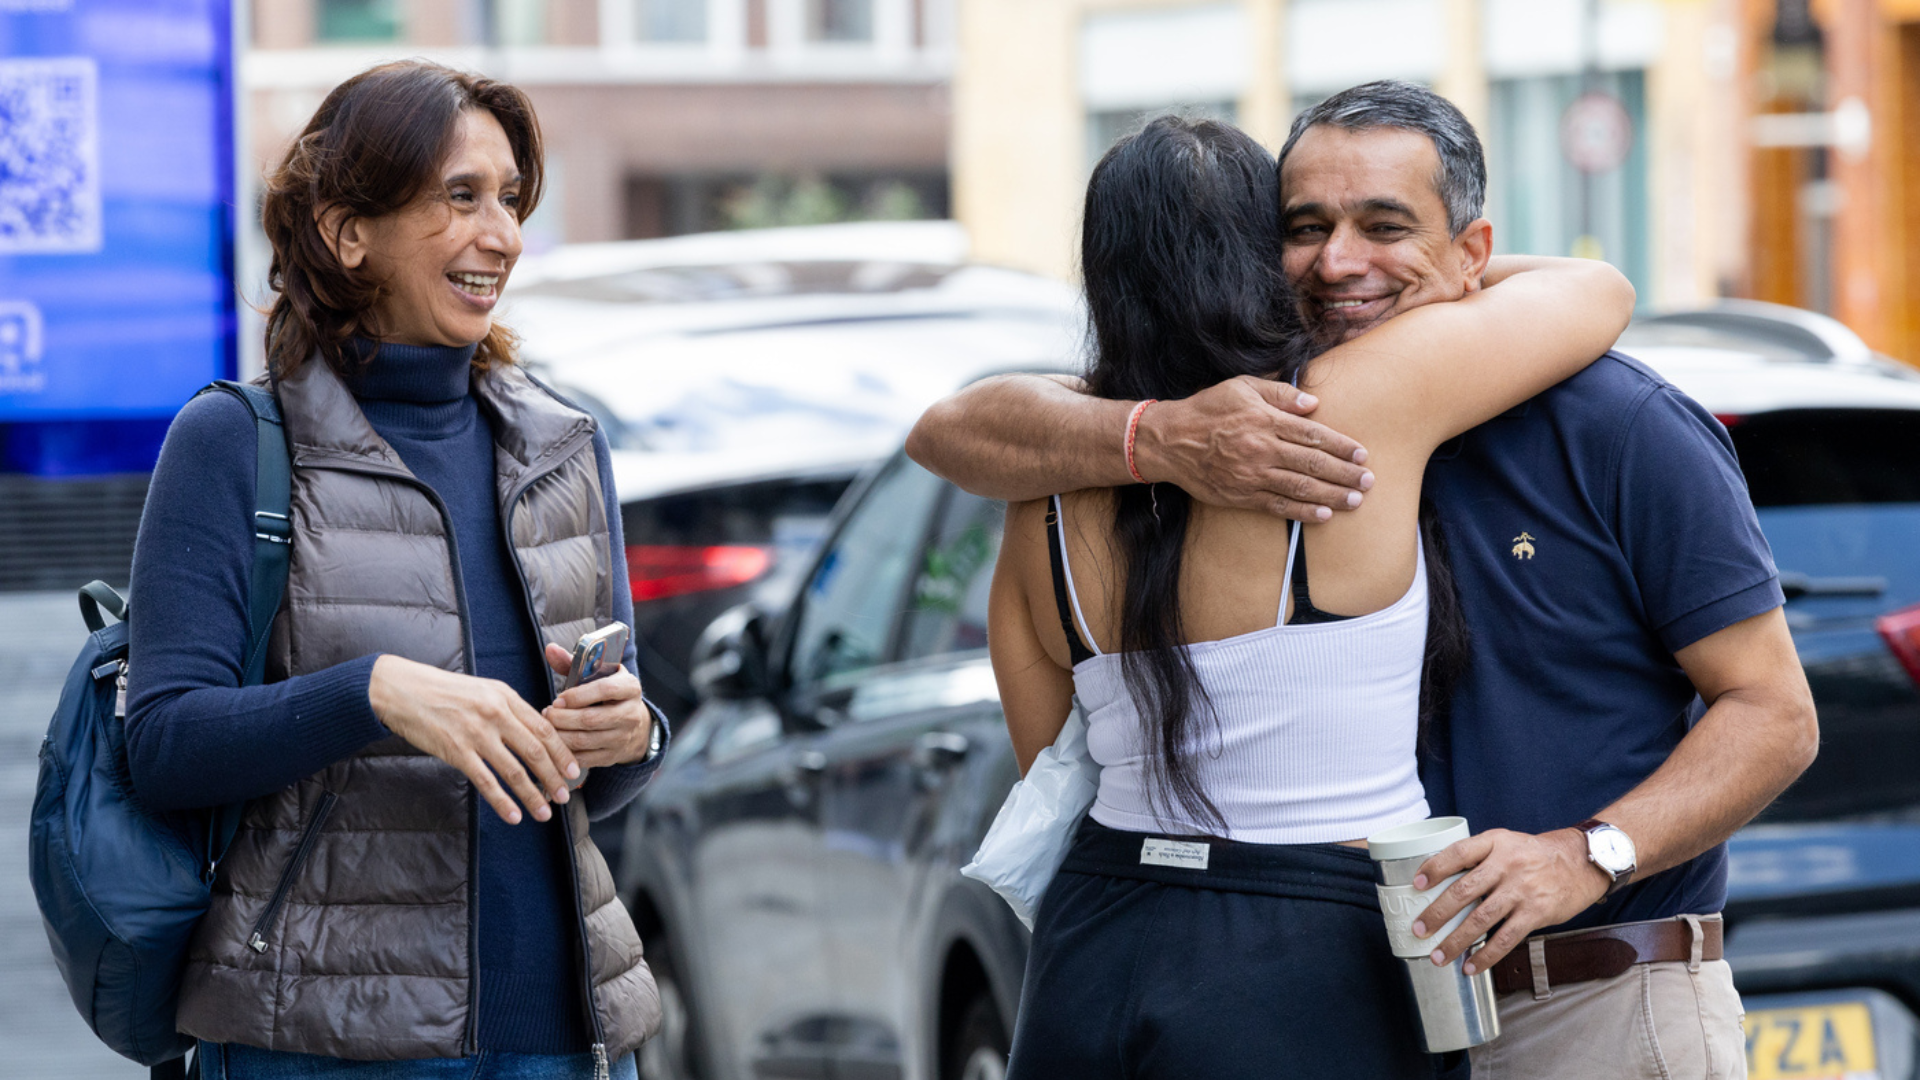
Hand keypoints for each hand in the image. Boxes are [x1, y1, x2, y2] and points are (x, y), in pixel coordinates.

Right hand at [368, 654, 579, 825]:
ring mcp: (476, 733)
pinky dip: (502, 801)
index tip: (574, 770)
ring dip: (533, 795)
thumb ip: (510, 709)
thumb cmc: (445, 691)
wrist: (403, 690)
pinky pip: (485, 781)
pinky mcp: (456, 751)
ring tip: (544, 812)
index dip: (562, 752)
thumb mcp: (484, 690)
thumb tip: (535, 733)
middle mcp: (496, 714)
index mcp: (506, 697)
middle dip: (554, 776)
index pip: (544, 728)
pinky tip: (514, 815)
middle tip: (565, 796)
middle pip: (535, 750)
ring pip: (514, 770)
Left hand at [543, 643, 654, 769]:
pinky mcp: (613, 756)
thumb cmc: (608, 693)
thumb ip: (573, 662)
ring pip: (585, 740)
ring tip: (547, 726)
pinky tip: (555, 743)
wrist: (634, 723)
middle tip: (546, 713)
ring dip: (560, 735)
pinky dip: (566, 752)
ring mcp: (623, 737)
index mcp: (630, 687)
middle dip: (563, 718)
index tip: (558, 699)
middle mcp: (631, 714)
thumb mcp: (599, 674)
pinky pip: (585, 758)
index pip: (606, 690)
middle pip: (592, 719)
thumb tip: (550, 648)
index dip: (579, 695)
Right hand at [1131, 376, 1373, 520]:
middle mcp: (1262, 449)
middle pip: (1313, 463)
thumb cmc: (1207, 409)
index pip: (1313, 435)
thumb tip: (1313, 404)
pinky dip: (1303, 511)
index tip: (1361, 454)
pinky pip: (1278, 505)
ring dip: (1332, 495)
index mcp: (1265, 420)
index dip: (1341, 446)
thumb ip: (1280, 393)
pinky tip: (1324, 515)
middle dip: (1345, 473)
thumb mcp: (1242, 387)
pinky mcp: (1241, 495)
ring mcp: (1252, 475)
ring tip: (1354, 500)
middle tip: (1367, 481)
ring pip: (1301, 487)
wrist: (1169, 441)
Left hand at [1409, 828, 1611, 973]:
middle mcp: (1507, 864)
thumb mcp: (1505, 842)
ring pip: (1481, 919)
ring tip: (1438, 956)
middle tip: (1419, 929)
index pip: (1458, 852)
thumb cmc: (1533, 855)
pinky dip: (1486, 955)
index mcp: (1495, 842)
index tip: (1416, 884)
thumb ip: (1478, 858)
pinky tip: (1471, 966)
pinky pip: (1506, 938)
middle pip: (1464, 890)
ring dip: (1456, 940)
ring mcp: (1522, 890)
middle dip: (1437, 913)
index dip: (1434, 867)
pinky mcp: (1536, 913)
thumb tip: (1439, 883)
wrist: (1581, 863)